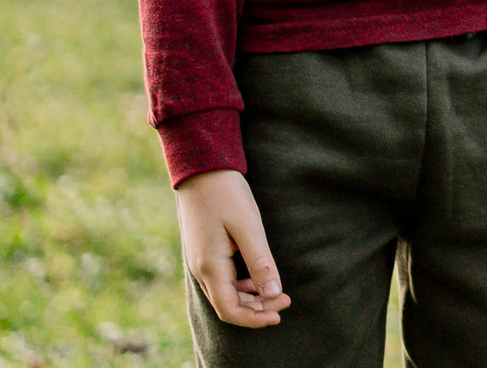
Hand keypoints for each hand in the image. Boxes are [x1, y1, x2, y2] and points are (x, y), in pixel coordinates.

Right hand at [175, 169, 289, 327]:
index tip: (279, 312)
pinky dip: (241, 284)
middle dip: (257, 308)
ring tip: (277, 291)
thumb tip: (273, 294)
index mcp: (209, 267)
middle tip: (286, 300)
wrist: (202, 169)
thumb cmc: (226, 195)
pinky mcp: (204, 252)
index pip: (229, 310)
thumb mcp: (248, 227)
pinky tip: (260, 276)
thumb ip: (261, 262)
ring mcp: (200, 261)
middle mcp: (201, 269)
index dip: (254, 318)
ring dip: (250, 297)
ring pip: (225, 293)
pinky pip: (222, 279)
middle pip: (227, 305)